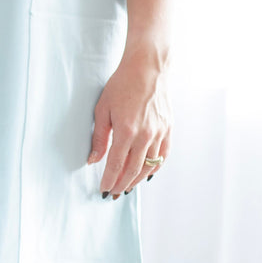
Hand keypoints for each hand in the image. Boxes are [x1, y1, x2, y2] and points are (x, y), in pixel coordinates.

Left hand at [87, 46, 171, 197]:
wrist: (148, 68)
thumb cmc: (121, 85)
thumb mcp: (102, 109)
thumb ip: (99, 137)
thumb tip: (93, 160)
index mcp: (126, 131)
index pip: (115, 164)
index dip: (109, 180)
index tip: (103, 190)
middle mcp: (145, 136)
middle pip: (133, 170)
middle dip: (122, 185)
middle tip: (114, 194)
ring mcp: (159, 133)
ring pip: (149, 166)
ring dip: (137, 179)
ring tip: (127, 186)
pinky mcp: (168, 129)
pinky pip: (163, 156)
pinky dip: (155, 168)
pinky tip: (147, 174)